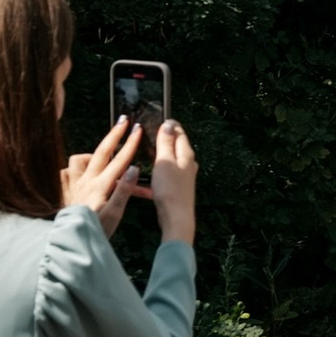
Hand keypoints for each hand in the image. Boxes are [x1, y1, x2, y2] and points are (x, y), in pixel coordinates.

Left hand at [59, 118, 140, 234]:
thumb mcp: (116, 214)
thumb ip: (125, 190)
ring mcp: (74, 185)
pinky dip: (73, 170)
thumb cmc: (97, 231)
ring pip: (79, 160)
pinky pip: (65, 173)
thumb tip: (133, 168)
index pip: (120, 160)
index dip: (130, 143)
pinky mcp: (65, 191)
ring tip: (100, 158)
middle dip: (114, 134)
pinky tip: (79, 174)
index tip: (138, 129)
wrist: (71, 241)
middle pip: (101, 151)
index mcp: (102, 185)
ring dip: (91, 155)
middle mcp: (86, 181)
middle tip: (123, 120)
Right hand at [142, 117, 196, 245]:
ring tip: (147, 150)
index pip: (179, 132)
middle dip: (164, 137)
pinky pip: (168, 171)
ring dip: (161, 153)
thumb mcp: (164, 161)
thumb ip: (166, 142)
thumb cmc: (170, 189)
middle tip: (149, 133)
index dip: (168, 124)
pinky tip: (150, 172)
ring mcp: (184, 175)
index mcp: (186, 154)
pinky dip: (160, 167)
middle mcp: (188, 163)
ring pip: (172, 158)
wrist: (176, 217)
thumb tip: (169, 123)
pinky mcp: (178, 186)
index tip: (156, 118)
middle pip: (176, 144)